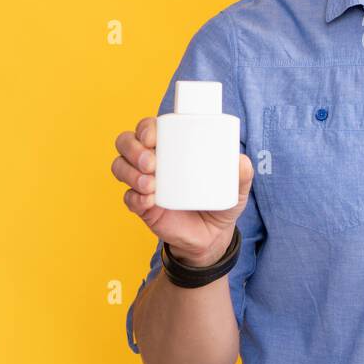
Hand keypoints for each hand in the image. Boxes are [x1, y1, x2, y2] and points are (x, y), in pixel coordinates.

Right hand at [112, 115, 253, 267]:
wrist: (213, 236)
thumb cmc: (220, 200)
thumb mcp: (236, 187)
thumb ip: (243, 173)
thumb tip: (241, 160)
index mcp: (172, 146)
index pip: (149, 127)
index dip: (145, 127)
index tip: (153, 137)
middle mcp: (153, 160)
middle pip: (126, 143)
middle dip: (133, 149)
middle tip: (152, 162)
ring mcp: (145, 183)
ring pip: (120, 167)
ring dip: (130, 172)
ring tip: (151, 184)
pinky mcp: (142, 206)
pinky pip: (128, 198)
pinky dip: (134, 197)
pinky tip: (148, 201)